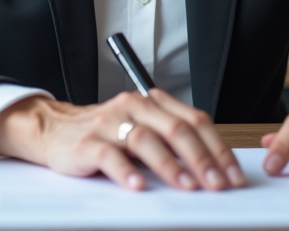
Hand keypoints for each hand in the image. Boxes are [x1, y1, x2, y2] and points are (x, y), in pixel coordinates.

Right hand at [0, 89, 245, 191]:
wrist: (56, 129)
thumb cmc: (106, 133)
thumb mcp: (142, 129)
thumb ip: (172, 140)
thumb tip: (214, 168)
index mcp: (152, 102)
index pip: (195, 120)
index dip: (218, 148)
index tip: (232, 174)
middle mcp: (133, 106)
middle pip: (175, 128)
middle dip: (201, 158)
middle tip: (216, 184)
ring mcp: (110, 124)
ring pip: (146, 139)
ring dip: (169, 164)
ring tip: (185, 185)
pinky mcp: (88, 143)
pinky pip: (110, 156)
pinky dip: (126, 172)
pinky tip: (139, 186)